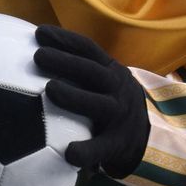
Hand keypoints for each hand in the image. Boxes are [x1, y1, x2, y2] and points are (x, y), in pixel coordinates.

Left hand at [34, 25, 149, 178]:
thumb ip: (80, 66)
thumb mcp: (105, 78)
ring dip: (74, 95)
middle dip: (65, 61)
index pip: (87, 49)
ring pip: (97, 104)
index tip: (40, 32)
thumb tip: (35, 50)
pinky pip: (101, 148)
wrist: (150, 132)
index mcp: (110, 69)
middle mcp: (116, 89)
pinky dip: (86, 151)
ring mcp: (118, 116)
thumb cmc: (112, 99)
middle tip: (38, 56)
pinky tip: (68, 153)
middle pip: (91, 72)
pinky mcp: (117, 143)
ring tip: (50, 89)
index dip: (65, 39)